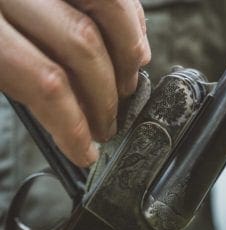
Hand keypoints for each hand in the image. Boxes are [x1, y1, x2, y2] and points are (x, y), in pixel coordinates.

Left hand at [0, 0, 150, 166]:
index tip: (84, 149)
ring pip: (111, 10)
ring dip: (129, 55)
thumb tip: (69, 117)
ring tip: (127, 84)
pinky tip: (130, 44)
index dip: (73, 124)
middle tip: (109, 121)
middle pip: (84, 46)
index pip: (45, 82)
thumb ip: (25, 85)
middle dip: (107, 96)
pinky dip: (131, 23)